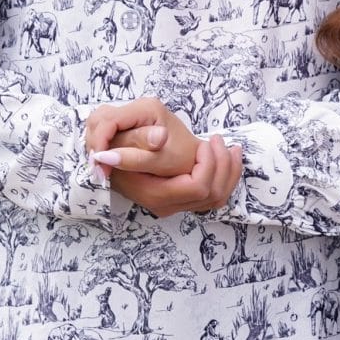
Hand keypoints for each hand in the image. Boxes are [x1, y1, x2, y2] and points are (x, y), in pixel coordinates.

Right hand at [84, 98, 199, 181]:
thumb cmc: (185, 159)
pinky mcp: (127, 126)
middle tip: (99, 168)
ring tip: (103, 167)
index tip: (98, 164)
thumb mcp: (165, 159)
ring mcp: (131, 116)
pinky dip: (102, 147)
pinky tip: (108, 162)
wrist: (196, 159)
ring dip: (96, 145)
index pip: (109, 120)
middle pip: (99, 119)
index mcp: (148, 109)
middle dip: (95, 143)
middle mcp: (137, 107)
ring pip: (98, 124)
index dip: (99, 142)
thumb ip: (137, 156)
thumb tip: (107, 156)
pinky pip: (105, 132)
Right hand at [110, 135, 243, 216]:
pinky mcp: (179, 199)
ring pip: (217, 197)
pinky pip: (214, 196)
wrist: (109, 152)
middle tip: (216, 140)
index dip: (208, 164)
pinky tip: (229, 157)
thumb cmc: (118, 141)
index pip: (198, 187)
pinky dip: (227, 176)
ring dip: (229, 170)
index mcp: (155, 193)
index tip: (204, 143)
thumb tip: (159, 139)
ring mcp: (173, 205)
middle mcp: (165, 205)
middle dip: (223, 164)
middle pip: (213, 193)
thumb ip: (140, 141)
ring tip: (230, 147)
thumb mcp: (127, 134)